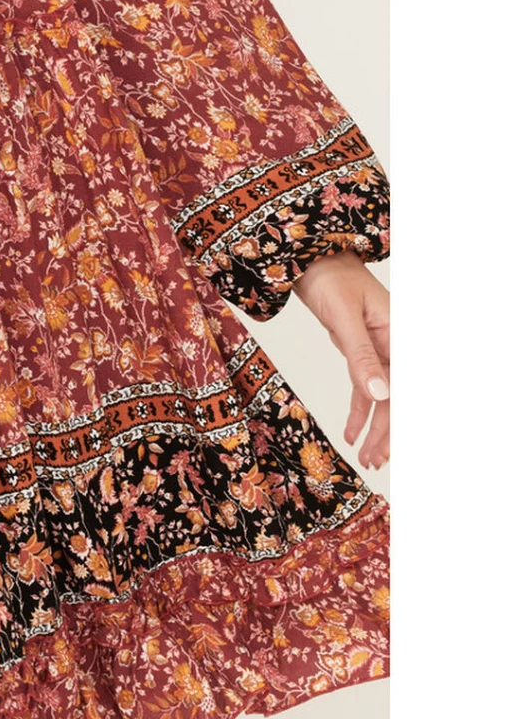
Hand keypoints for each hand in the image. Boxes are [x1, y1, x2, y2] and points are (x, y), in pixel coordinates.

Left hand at [291, 250, 389, 470]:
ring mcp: (379, 349)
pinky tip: (353, 433)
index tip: (395, 448)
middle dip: (389, 432)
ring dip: (375, 427)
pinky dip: (360, 411)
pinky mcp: (361, 351)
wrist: (310, 258)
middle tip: (376, 461)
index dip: (403, 420)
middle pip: (398, 396)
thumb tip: (382, 394)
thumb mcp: (343, 316)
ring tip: (367, 457)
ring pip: (383, 396)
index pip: (407, 387)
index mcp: (399, 335)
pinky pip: (365, 386)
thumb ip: (361, 355)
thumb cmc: (329, 277)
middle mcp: (395, 344)